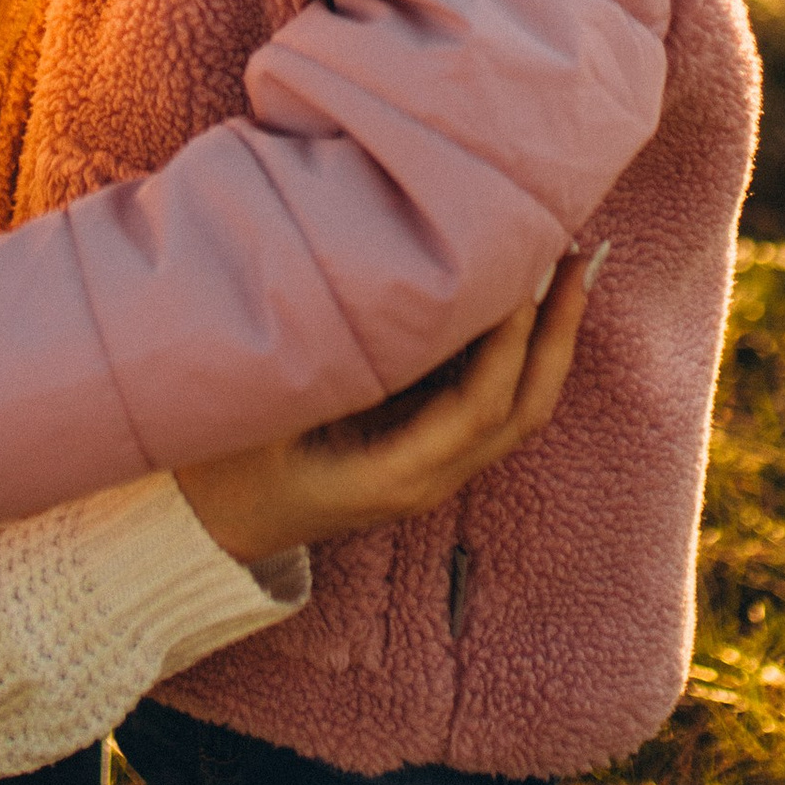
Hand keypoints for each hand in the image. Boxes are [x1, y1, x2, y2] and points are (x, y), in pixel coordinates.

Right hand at [174, 246, 598, 566]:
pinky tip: (513, 299)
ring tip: (568, 264)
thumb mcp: (256, 410)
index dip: (508, 337)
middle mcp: (430, 477)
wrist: (202, 530)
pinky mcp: (420, 449)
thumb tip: (361, 280)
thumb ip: (315, 357)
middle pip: (524, 407)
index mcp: (398, 474)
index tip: (520, 267)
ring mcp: (431, 468)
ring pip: (516, 406)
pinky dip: (513, 350)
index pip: (481, 404)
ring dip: (546, 338)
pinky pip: (487, 398)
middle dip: (558, 331)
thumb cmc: (219, 468)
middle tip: (582, 253)